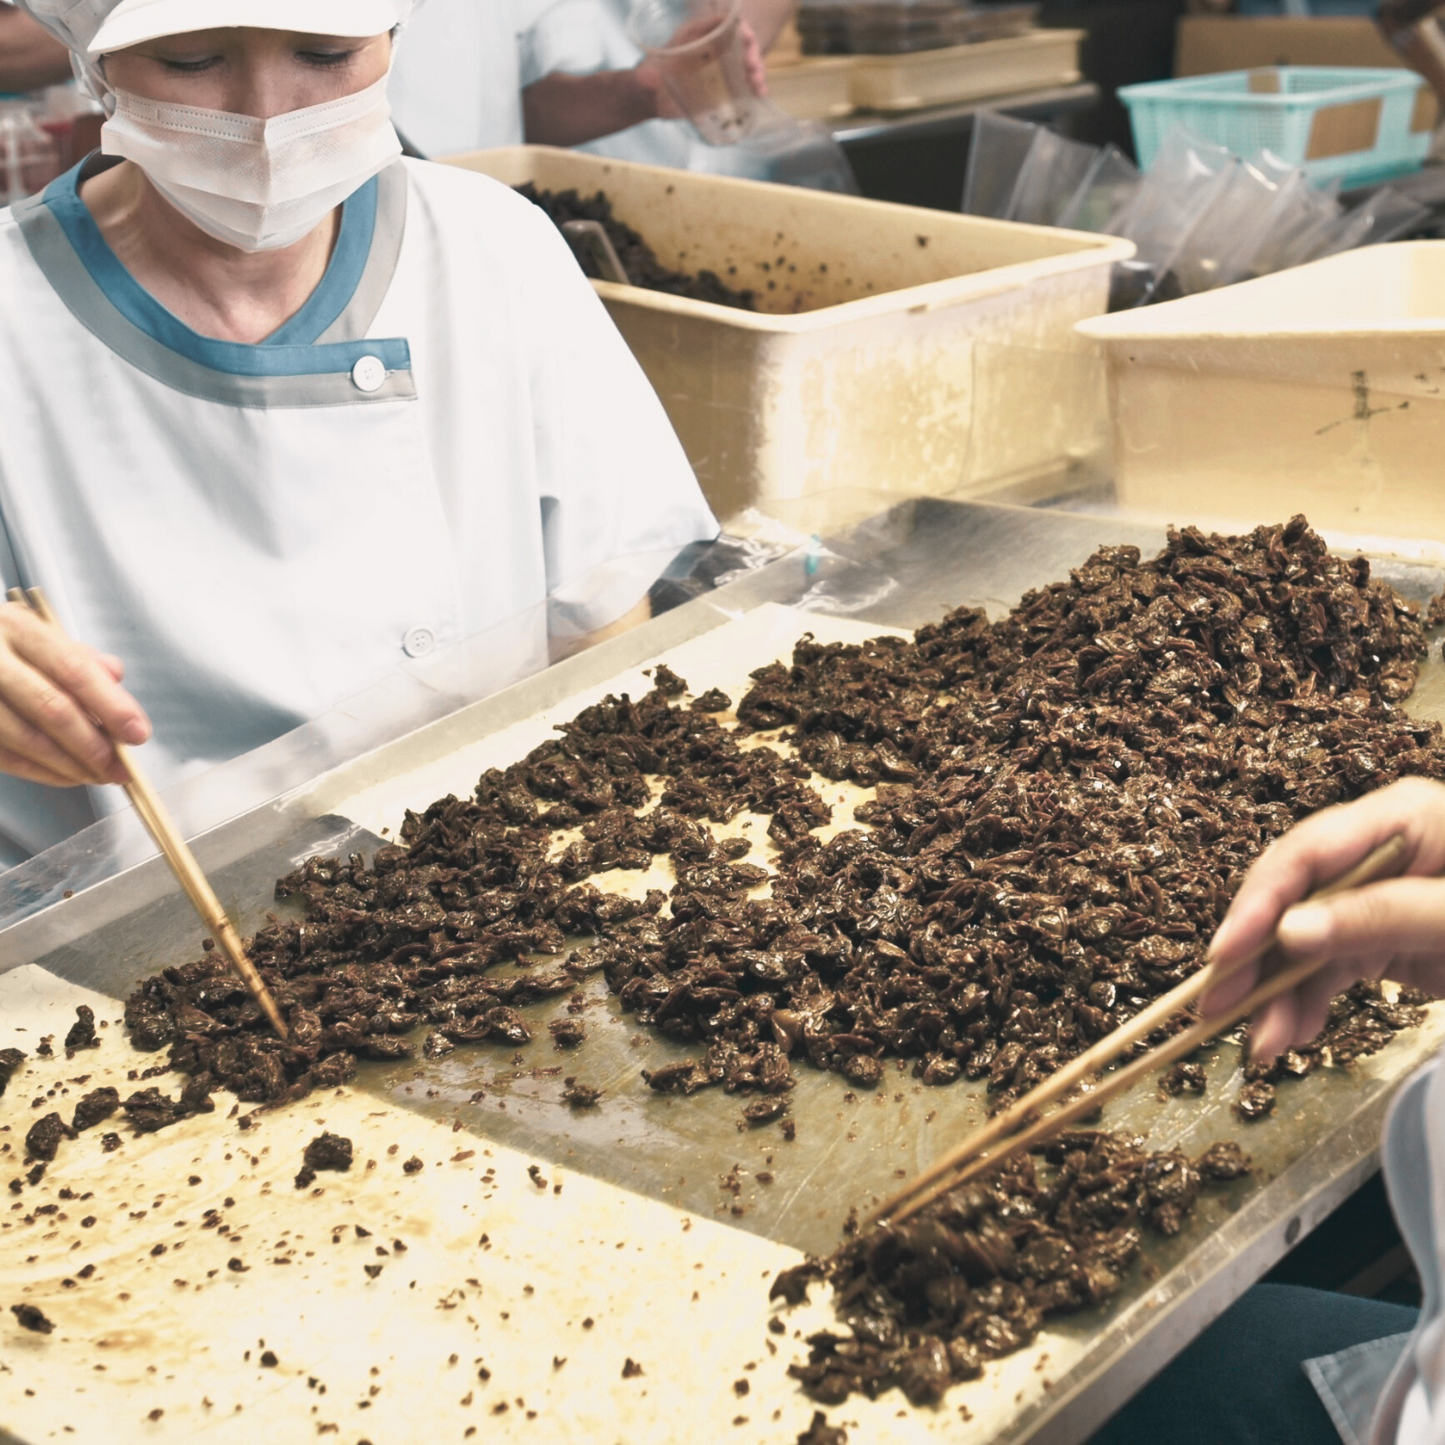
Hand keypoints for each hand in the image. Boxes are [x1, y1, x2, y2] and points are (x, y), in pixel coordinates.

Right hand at [0, 601, 150, 787]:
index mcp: (19, 629)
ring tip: (101, 775)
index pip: (74, 669)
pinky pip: (7, 757)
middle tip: (121, 767)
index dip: (111, 705)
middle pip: (52, 708)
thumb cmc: (9, 647)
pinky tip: (69, 775)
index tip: (138, 732)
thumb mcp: (44, 637)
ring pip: (28, 739)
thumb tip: (116, 678)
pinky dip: (43, 772)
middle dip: (95, 745)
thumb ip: (83, 659)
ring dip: (72, 765)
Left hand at [634, 20, 768, 121]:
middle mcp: (713, 48)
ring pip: (746, 64)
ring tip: (759, 88)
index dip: (741, 28)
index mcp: (699, 35)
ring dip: (758, 73)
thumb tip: (656, 71)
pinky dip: (755, 88)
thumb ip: (652, 71)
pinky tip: (760, 96)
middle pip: (741, 45)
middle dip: (753, 54)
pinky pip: (744, 84)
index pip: (725, 23)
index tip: (748, 38)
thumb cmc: (650, 76)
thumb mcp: (651, 69)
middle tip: (753, 71)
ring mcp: (720, 68)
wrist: (650, 99)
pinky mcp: (723, 87)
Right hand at [1200, 778, 1444, 1061]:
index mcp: (1402, 818)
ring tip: (1262, 1045)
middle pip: (1292, 897)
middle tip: (1215, 1007)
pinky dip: (1306, 1003)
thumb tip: (1291, 931)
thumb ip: (1383, 917)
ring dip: (1277, 994)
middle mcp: (1379, 852)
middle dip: (1255, 956)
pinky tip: (1290, 1034)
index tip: (1226, 954)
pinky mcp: (1388, 939)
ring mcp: (1381, 896)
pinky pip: (1330, 969)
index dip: (1258, 903)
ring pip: (1304, 942)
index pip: (1307, 853)